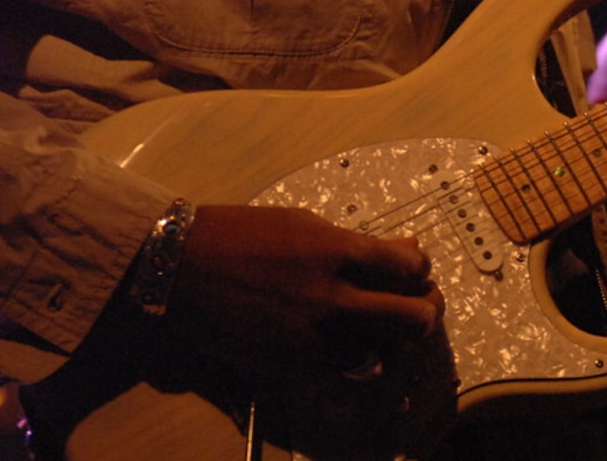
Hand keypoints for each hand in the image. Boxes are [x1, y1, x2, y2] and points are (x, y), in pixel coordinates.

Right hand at [164, 205, 443, 384]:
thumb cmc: (242, 235)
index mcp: (339, 251)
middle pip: (415, 318)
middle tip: (414, 309)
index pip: (412, 267)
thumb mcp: (305, 225)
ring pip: (386, 355)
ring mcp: (314, 337)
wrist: (182, 268)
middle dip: (424, 313)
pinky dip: (356, 374)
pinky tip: (355, 362)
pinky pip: (344, 382)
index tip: (409, 273)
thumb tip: (404, 251)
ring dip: (391, 346)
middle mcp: (334, 297)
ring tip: (384, 335)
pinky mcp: (291, 368)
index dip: (419, 271)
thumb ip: (356, 243)